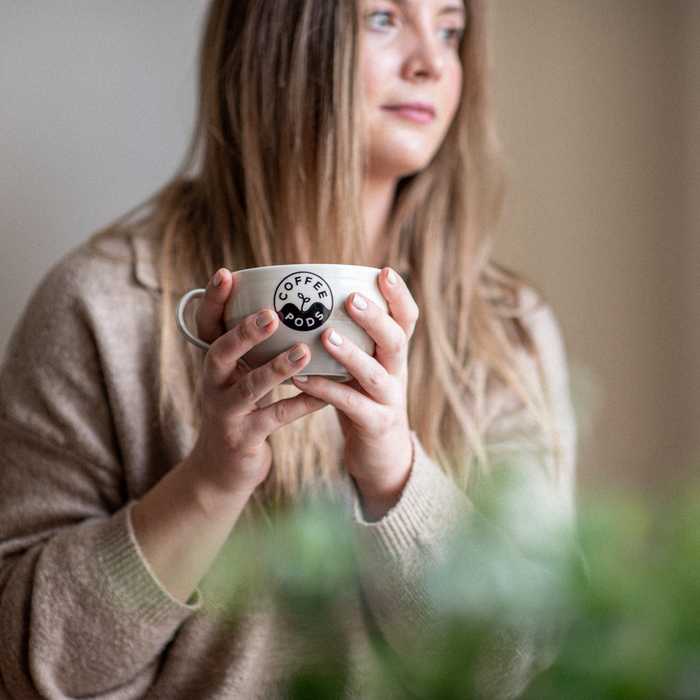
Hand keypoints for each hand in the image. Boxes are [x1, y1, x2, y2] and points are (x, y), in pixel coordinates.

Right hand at [189, 268, 327, 498]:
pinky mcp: (243, 439)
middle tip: (271, 314)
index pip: (205, 326)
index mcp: (214, 364)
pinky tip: (324, 395)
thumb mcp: (241, 375)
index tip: (226, 273)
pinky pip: (274, 418)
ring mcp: (225, 414)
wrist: (224, 468)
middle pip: (219, 354)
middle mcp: (213, 385)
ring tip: (304, 351)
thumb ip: (255, 347)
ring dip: (276, 369)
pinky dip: (300, 405)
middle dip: (243, 333)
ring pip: (248, 389)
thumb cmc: (242, 409)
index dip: (212, 301)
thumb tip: (292, 304)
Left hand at [292, 267, 418, 513]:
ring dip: (351, 354)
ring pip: (376, 374)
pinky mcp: (375, 425)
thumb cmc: (364, 399)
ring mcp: (389, 400)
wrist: (382, 454)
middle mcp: (397, 373)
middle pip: (396, 340)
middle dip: (376, 318)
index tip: (385, 271)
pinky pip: (351, 405)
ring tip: (326, 336)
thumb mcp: (365, 366)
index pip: (407, 319)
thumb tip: (316, 298)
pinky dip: (326, 391)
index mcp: (394, 354)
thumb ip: (352, 338)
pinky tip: (301, 379)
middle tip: (352, 299)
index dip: (400, 295)